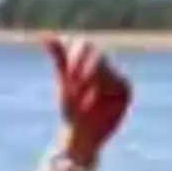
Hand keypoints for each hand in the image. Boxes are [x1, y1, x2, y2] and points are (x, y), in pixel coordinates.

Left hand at [45, 34, 131, 162]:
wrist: (81, 134)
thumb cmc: (71, 110)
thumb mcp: (64, 82)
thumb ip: (59, 58)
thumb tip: (46, 36)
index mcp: (87, 60)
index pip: (84, 44)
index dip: (77, 57)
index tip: (69, 75)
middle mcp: (103, 66)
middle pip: (97, 56)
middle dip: (85, 72)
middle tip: (76, 90)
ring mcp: (116, 78)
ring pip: (107, 69)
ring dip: (94, 83)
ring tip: (86, 101)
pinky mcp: (125, 90)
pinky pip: (119, 82)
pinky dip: (106, 91)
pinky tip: (98, 103)